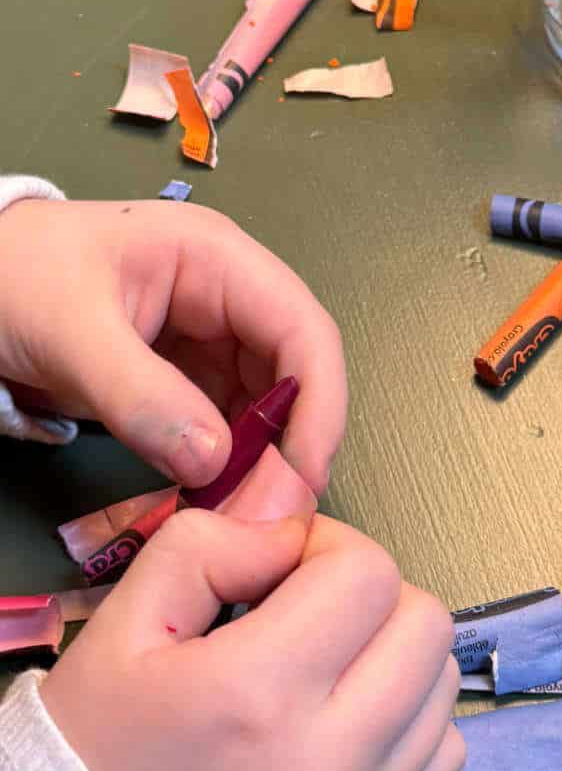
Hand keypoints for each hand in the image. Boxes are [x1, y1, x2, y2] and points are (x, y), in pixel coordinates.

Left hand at [0, 199, 346, 492]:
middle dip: (292, 441)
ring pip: (269, 404)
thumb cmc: (8, 278)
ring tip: (240, 511)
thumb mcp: (68, 331)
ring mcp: (211, 337)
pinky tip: (216, 495)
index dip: (320, 401)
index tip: (306, 474)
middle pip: (297, 372)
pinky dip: (229, 462)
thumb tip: (216, 463)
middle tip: (272, 511)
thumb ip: (140, 396)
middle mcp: (230, 297)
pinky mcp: (188, 374)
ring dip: (263, 459)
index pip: (303, 329)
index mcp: (217, 259)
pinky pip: (229, 422)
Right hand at [40, 507, 462, 770]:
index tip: (283, 570)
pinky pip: (445, 749)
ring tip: (330, 666)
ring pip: (443, 681)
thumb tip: (293, 521)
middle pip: (425, 620)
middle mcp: (328, 756)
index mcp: (256, 692)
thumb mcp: (124, 625)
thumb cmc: (99, 751)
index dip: (327, 547)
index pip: (365, 573)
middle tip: (310, 612)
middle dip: (371, 594)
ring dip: (397, 653)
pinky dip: (412, 718)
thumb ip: (211, 547)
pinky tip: (353, 719)